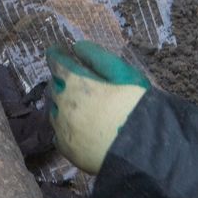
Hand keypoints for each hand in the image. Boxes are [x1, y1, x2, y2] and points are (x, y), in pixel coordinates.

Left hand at [44, 40, 148, 172]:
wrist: (144, 149)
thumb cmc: (137, 105)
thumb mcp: (123, 73)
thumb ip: (97, 57)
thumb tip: (77, 47)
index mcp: (75, 83)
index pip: (57, 63)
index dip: (56, 55)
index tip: (56, 50)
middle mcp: (63, 104)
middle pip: (54, 87)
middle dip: (60, 81)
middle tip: (72, 80)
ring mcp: (63, 128)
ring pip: (53, 111)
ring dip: (60, 104)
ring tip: (76, 105)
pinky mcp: (67, 150)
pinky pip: (58, 134)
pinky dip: (64, 128)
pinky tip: (77, 128)